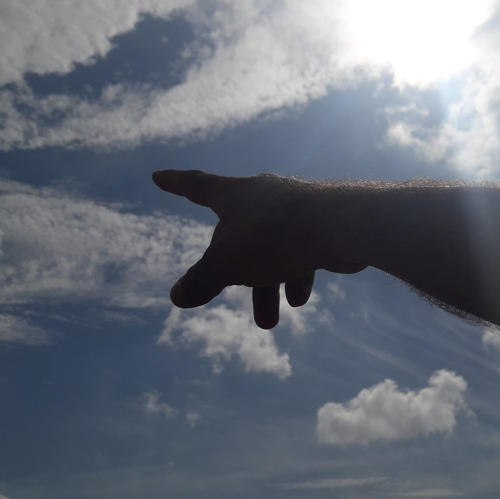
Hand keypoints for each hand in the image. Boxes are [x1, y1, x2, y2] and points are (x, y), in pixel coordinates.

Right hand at [152, 170, 365, 328]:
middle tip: (224, 295)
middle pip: (237, 237)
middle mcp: (264, 196)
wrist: (341, 226)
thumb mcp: (228, 265)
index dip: (175, 183)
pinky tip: (299, 300)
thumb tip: (176, 296)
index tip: (158, 175)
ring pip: (271, 251)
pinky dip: (295, 276)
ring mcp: (294, 208)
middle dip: (233, 274)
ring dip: (266, 287)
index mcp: (235, 194)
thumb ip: (201, 281)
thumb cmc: (275, 238)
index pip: (197, 185)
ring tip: (269, 323)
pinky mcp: (320, 224)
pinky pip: (299, 253)